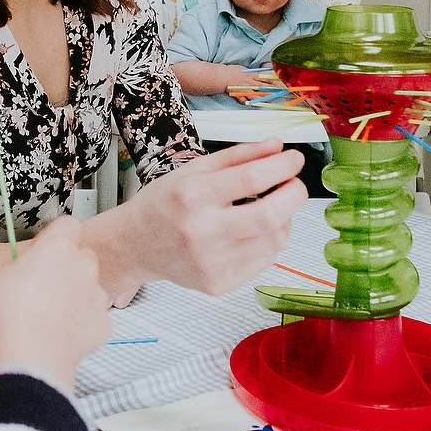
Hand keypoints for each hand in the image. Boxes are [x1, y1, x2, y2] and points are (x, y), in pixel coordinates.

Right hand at [0, 216, 110, 387]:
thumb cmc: (12, 309)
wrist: (34, 350)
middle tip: (39, 286)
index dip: (53, 237)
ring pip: (89, 289)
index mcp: (58, 248)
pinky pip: (94, 321)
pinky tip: (59, 336)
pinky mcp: (103, 324)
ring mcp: (96, 296)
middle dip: (65, 267)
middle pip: (80, 256)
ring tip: (46, 315)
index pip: (67, 226)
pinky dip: (81, 326)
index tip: (37, 254)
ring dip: (74, 297)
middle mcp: (83, 267)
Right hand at [98, 139, 306, 297]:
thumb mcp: (194, 170)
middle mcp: (201, 232)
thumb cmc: (163, 205)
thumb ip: (239, 156)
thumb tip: (277, 146)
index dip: (283, 166)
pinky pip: (264, 261)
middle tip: (294, 184)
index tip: (294, 159)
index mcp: (192, 196)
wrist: (136, 245)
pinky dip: (268, 241)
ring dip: (284, 219)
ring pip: (274, 241)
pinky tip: (253, 231)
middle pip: (270, 216)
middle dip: (294, 194)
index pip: (252, 178)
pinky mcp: (219, 284)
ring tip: (271, 207)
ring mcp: (211, 263)